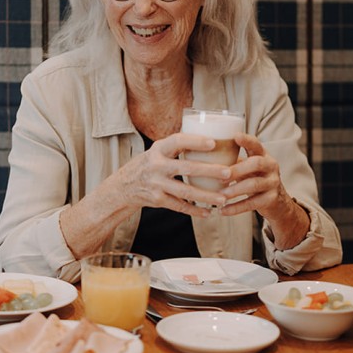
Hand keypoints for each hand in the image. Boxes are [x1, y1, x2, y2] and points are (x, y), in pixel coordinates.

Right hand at [112, 133, 231, 215]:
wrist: (124, 186)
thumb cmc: (150, 164)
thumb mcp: (158, 150)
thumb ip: (177, 146)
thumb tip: (212, 140)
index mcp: (158, 149)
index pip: (177, 141)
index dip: (195, 141)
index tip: (213, 143)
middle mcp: (157, 166)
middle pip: (187, 168)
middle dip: (209, 171)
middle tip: (228, 173)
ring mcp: (157, 184)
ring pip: (185, 191)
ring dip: (206, 196)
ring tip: (223, 198)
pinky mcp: (157, 200)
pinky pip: (179, 206)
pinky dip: (194, 210)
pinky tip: (208, 212)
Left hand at [218, 134, 308, 248]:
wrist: (277, 202)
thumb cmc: (255, 179)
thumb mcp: (247, 167)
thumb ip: (232, 160)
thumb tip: (201, 154)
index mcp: (263, 155)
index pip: (256, 144)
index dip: (247, 140)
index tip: (235, 136)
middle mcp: (271, 166)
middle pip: (256, 163)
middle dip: (237, 169)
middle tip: (220, 176)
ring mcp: (273, 183)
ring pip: (253, 184)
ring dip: (234, 190)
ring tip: (220, 195)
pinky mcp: (271, 199)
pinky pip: (252, 203)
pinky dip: (236, 208)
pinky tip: (223, 210)